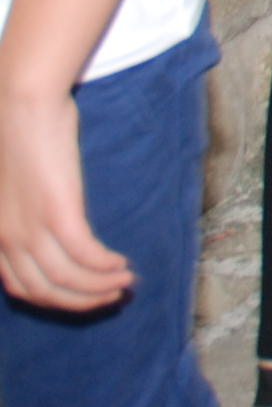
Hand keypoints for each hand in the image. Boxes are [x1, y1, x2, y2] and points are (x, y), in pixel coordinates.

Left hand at [0, 88, 127, 311]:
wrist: (19, 105)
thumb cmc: (20, 135)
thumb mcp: (13, 183)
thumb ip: (22, 208)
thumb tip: (47, 223)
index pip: (22, 287)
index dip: (57, 299)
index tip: (84, 294)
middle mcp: (9, 239)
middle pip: (45, 291)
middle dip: (81, 300)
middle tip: (112, 295)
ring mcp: (32, 228)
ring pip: (66, 280)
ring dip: (99, 288)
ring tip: (125, 282)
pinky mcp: (58, 213)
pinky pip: (85, 256)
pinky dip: (104, 267)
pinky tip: (121, 263)